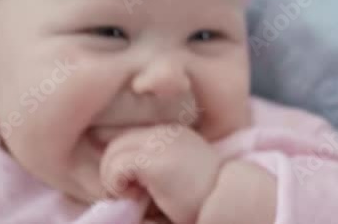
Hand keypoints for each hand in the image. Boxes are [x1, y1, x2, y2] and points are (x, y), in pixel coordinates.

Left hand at [100, 124, 220, 223]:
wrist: (225, 206)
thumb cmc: (201, 199)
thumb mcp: (177, 174)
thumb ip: (153, 163)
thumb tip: (116, 169)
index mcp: (174, 133)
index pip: (131, 138)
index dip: (126, 164)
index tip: (139, 188)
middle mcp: (168, 131)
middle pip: (118, 142)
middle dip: (117, 171)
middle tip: (136, 194)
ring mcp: (162, 142)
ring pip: (113, 152)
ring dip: (116, 179)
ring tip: (138, 196)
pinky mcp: (155, 159)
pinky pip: (116, 167)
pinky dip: (118, 186)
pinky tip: (139, 197)